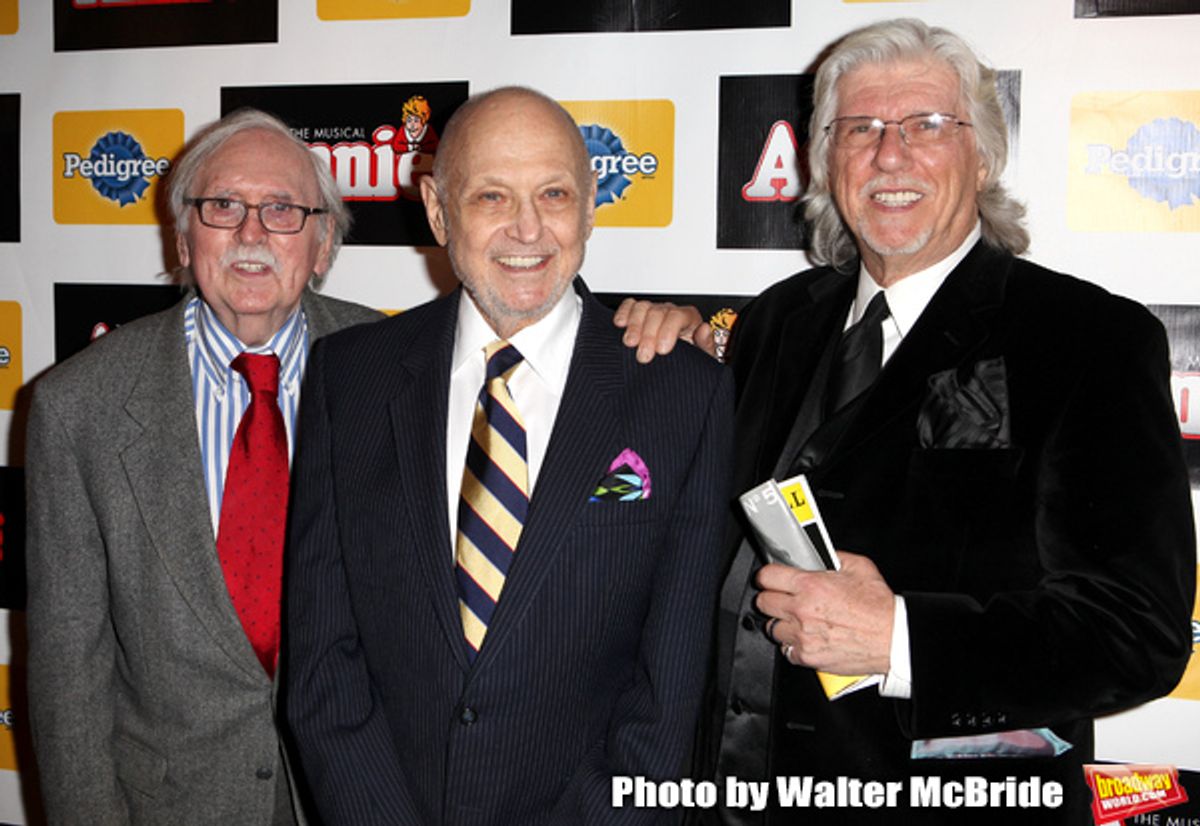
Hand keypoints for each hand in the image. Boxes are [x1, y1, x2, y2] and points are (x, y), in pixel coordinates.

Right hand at [613, 299, 715, 362]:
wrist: (679, 363)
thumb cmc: (691, 358)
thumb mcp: (704, 356)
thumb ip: (706, 344)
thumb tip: (704, 330)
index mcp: (689, 318)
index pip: (678, 316)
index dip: (668, 330)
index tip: (661, 349)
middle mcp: (670, 312)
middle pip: (657, 313)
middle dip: (648, 334)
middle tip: (644, 355)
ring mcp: (653, 312)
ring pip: (642, 308)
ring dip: (634, 325)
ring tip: (629, 343)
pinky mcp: (638, 315)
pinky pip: (630, 306)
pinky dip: (624, 313)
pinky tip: (620, 324)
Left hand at [757, 553, 894, 674]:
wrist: (893, 638)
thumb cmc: (879, 606)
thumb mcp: (858, 566)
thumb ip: (832, 556)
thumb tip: (818, 554)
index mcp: (810, 586)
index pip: (767, 577)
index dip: (768, 576)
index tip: (770, 579)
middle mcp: (802, 611)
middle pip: (763, 602)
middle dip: (771, 598)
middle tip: (784, 598)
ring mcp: (803, 636)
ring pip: (771, 628)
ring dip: (781, 622)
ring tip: (797, 619)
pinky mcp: (807, 656)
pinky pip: (785, 649)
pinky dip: (793, 644)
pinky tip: (806, 636)